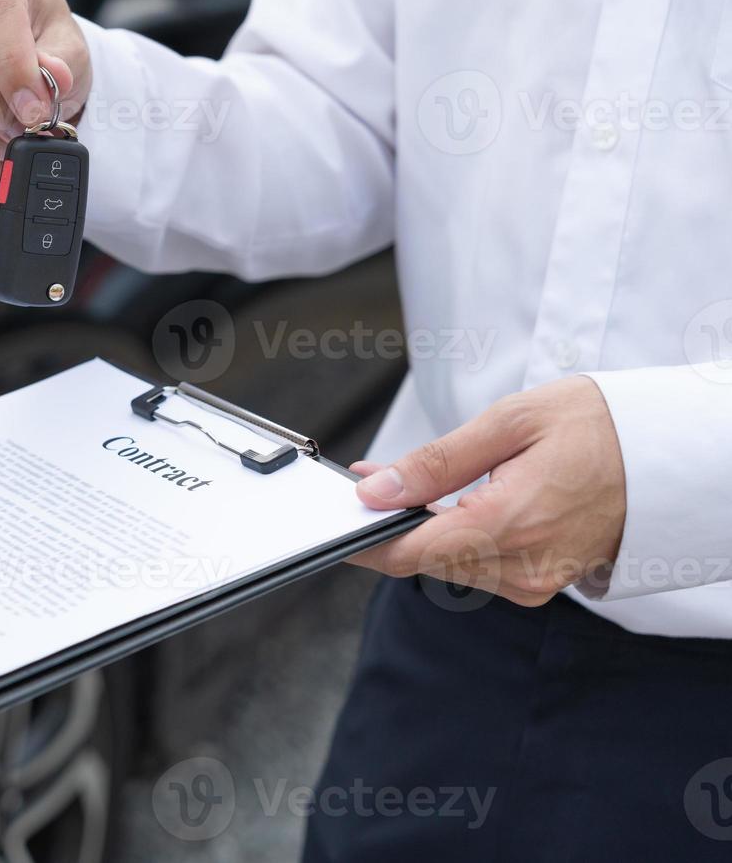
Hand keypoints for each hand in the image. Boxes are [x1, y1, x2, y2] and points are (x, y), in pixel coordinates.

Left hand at [348, 376, 626, 606]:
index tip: (334, 517)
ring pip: (448, 565)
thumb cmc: (598, 427)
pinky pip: (478, 566)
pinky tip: (452, 505)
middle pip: (423, 560)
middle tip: (372, 481)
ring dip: (421, 530)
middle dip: (388, 525)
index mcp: (510, 526)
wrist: (670, 451)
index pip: (408, 553)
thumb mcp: (510, 422)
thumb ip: (436, 463)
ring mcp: (534, 581)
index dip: (361, 539)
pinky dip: (455, 537)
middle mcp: (522, 568)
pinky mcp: (541, 581)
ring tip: (413, 485)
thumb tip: (377, 490)